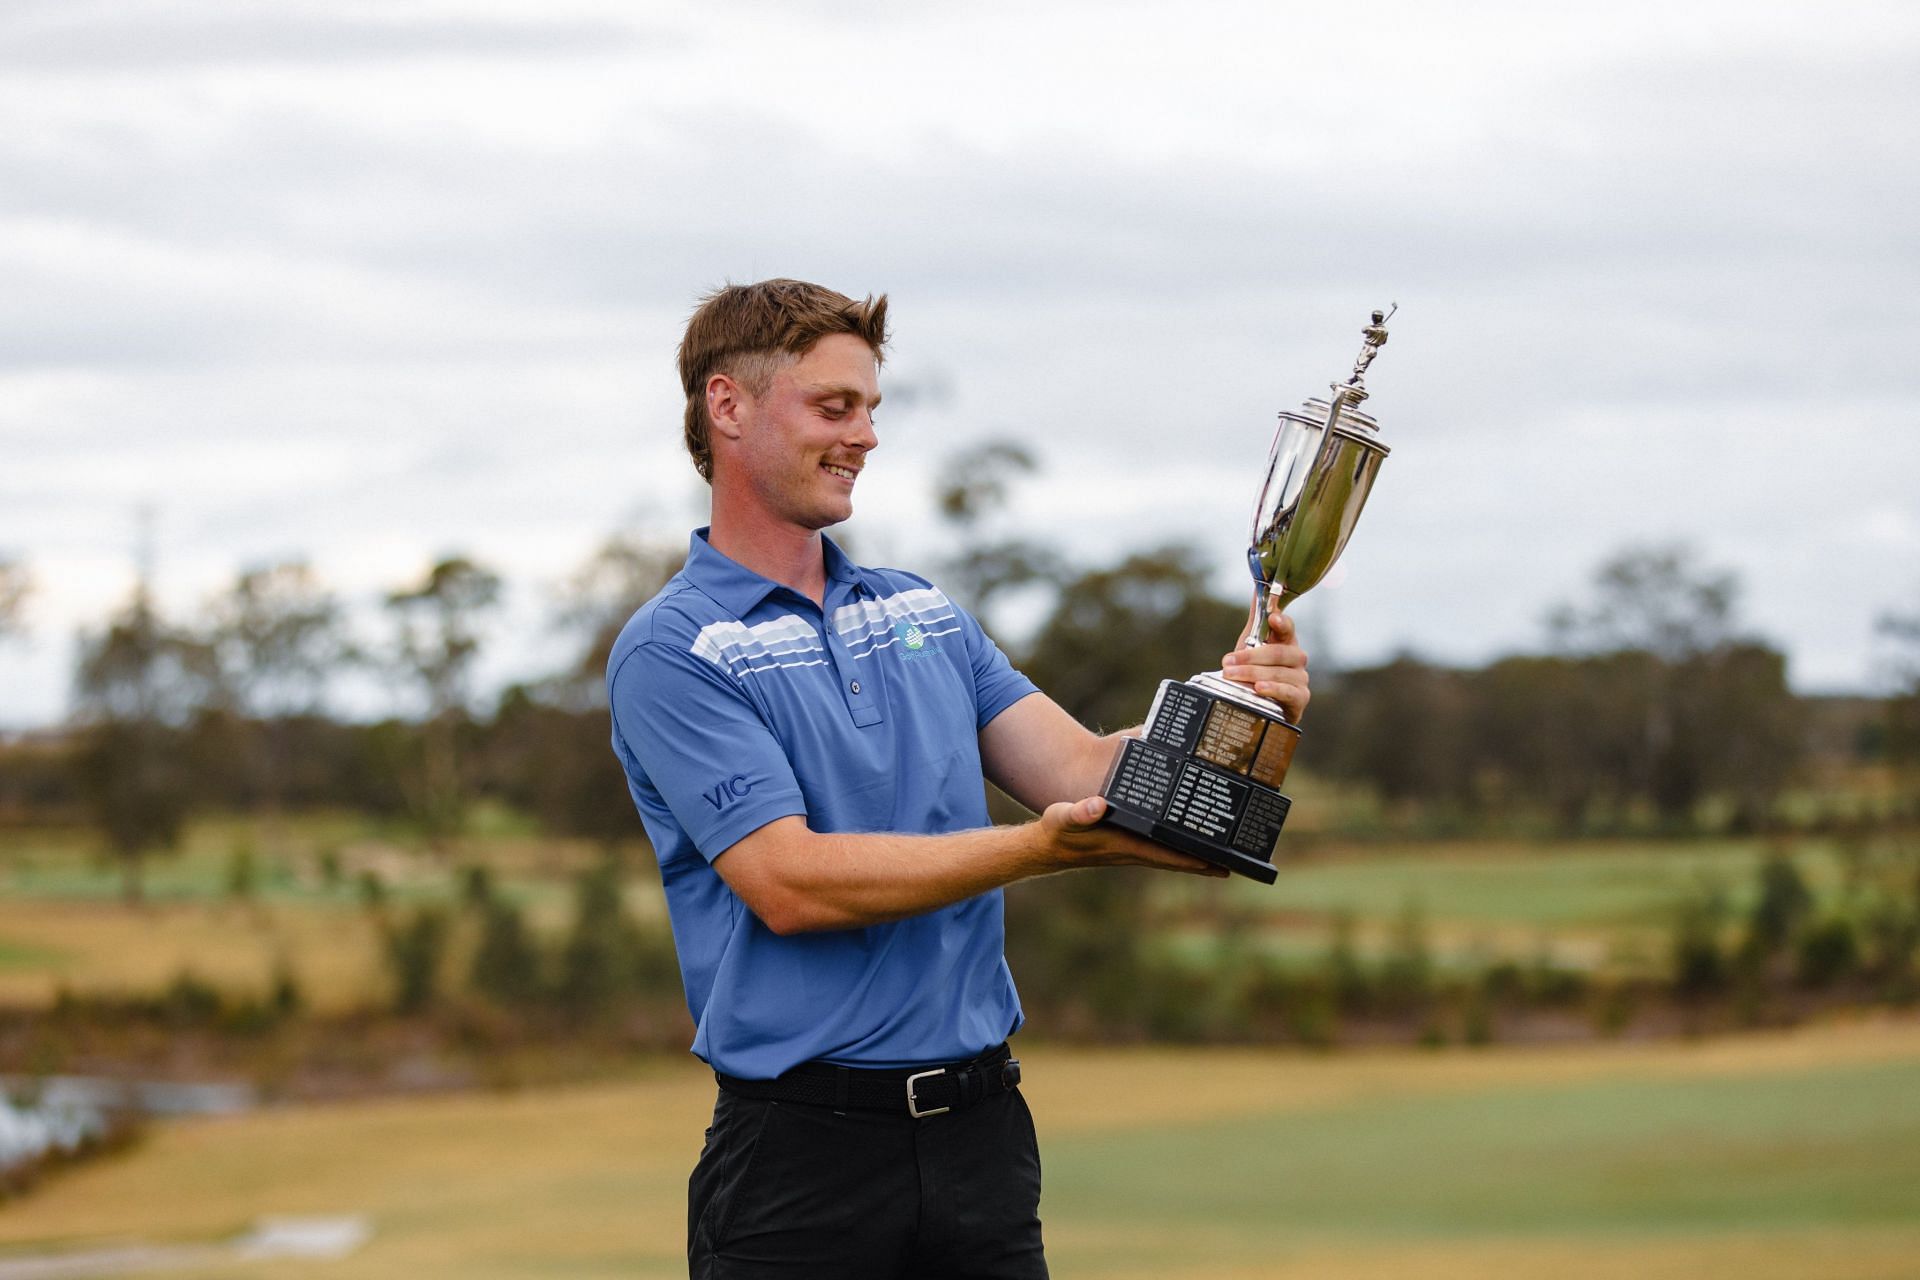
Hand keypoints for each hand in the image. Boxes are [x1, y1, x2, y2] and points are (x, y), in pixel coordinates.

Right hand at [1039, 796, 1228, 877]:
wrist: (1045, 848)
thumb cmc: (1056, 831)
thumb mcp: (1064, 817)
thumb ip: (1080, 812)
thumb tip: (1098, 805)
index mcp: (1122, 845)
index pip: (1165, 854)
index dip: (1191, 858)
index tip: (1217, 861)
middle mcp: (1131, 852)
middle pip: (1175, 860)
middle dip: (1204, 863)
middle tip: (1235, 865)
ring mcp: (1130, 852)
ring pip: (1170, 857)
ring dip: (1194, 859)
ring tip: (1223, 860)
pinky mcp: (1127, 846)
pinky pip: (1159, 850)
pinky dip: (1177, 850)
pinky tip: (1188, 845)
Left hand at [1221, 598, 1309, 721]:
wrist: (1261, 705)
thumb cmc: (1258, 671)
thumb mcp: (1252, 644)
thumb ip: (1256, 619)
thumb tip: (1257, 587)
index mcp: (1286, 642)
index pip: (1288, 628)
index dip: (1282, 622)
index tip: (1272, 618)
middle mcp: (1296, 658)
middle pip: (1279, 652)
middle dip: (1251, 656)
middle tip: (1228, 662)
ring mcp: (1300, 679)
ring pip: (1280, 672)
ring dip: (1253, 673)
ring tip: (1232, 675)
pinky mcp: (1300, 698)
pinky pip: (1288, 692)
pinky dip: (1273, 689)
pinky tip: (1259, 688)